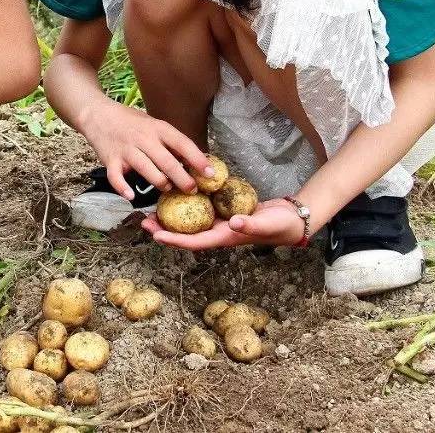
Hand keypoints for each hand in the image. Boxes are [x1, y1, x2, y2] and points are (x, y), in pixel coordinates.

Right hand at [81, 102, 212, 198]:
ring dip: (160, 182)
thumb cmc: (130, 122)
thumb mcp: (153, 125)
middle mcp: (143, 138)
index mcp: (158, 128)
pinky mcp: (110, 159)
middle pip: (167, 161)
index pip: (182, 143)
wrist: (98, 114)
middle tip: (192, 190)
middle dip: (182, 178)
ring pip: (146, 169)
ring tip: (168, 189)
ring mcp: (126, 149)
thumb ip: (170, 142)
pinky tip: (130, 197)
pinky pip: (116, 177)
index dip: (197, 159)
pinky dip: (122, 188)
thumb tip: (194, 161)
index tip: (210, 173)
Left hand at [141, 198, 306, 250]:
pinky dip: (188, 202)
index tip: (155, 235)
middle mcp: (218, 231)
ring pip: (190, 220)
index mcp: (224, 238)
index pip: (194, 242)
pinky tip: (178, 191)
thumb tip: (232, 223)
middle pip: (185, 233)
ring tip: (153, 207)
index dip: (174, 240)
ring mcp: (219, 221)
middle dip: (164, 228)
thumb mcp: (266, 224)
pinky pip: (201, 208)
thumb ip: (250, 225)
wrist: (291, 218)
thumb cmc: (280, 224)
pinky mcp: (223, 210)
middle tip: (143, 219)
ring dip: (172, 215)